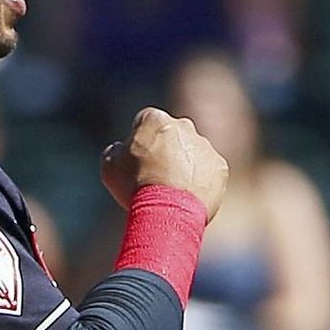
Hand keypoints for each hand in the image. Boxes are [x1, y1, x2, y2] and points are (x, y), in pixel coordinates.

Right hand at [101, 108, 228, 218]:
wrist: (168, 211)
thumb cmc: (135, 186)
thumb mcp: (110, 166)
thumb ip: (116, 151)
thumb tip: (121, 149)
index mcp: (155, 119)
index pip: (146, 122)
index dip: (141, 141)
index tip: (139, 160)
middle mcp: (184, 126)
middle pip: (173, 135)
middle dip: (167, 150)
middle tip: (157, 175)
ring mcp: (204, 146)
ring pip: (193, 153)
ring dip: (185, 166)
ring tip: (173, 191)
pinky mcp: (220, 166)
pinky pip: (209, 171)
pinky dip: (201, 181)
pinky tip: (189, 197)